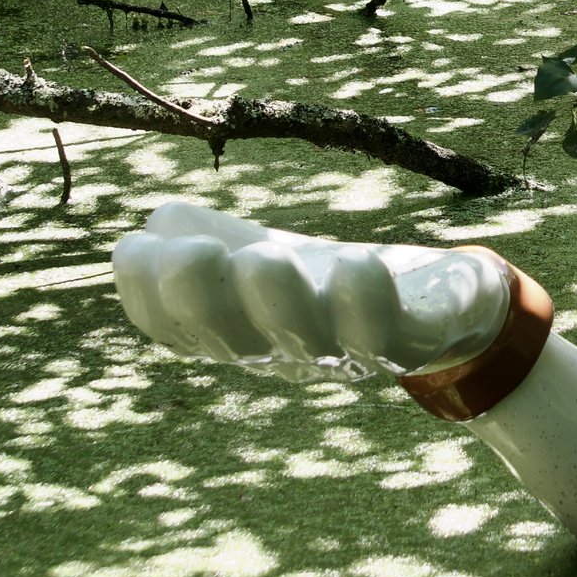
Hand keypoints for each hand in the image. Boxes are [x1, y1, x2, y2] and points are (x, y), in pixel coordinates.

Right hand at [111, 201, 511, 381]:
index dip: (147, 294)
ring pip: (311, 340)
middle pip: (234, 341)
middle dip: (205, 300)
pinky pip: (391, 334)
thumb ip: (199, 235)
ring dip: (283, 303)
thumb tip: (155, 227)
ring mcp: (350, 350)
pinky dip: (372, 305)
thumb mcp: (254, 252)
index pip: (175, 329)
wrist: (438, 303)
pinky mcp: (414, 338)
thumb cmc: (329, 278)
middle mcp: (284, 349)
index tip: (138, 247)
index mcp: (236, 328)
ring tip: (266, 259)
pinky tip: (358, 268)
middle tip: (194, 255)